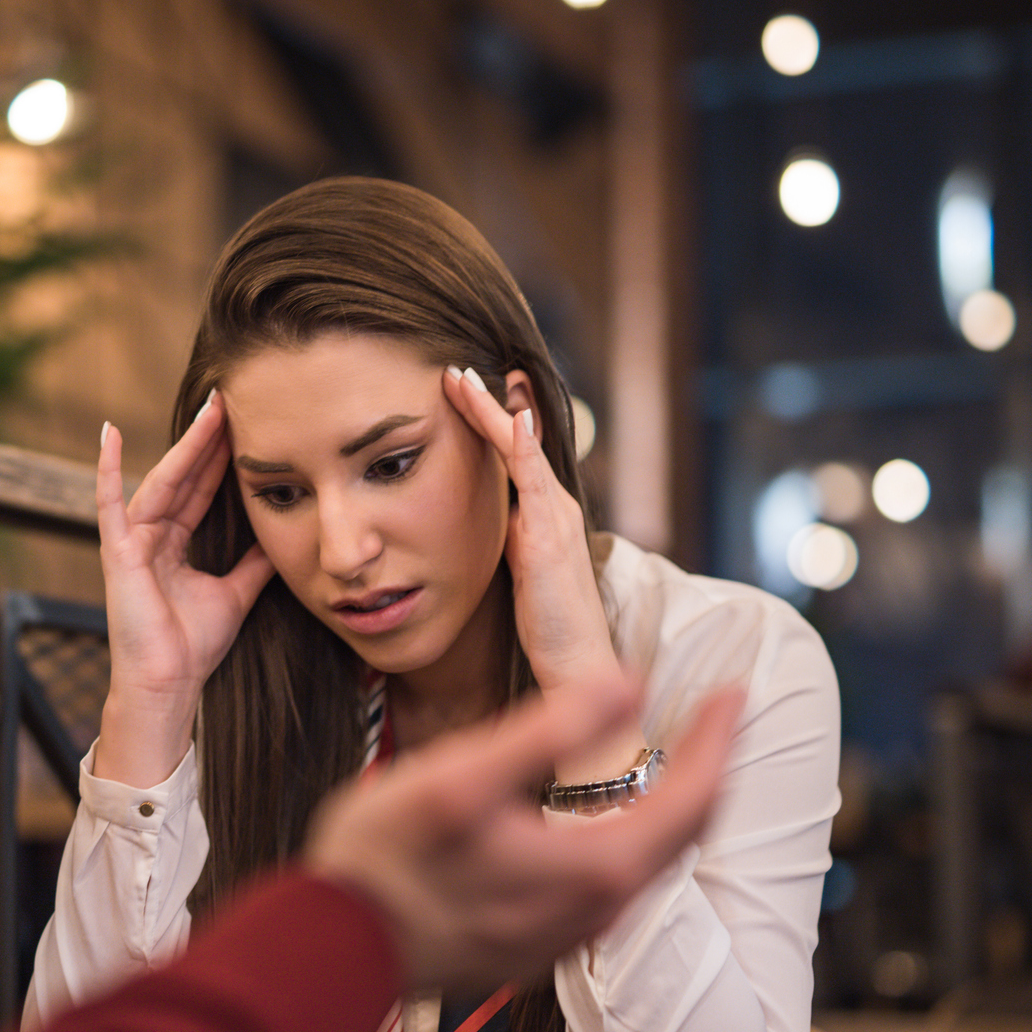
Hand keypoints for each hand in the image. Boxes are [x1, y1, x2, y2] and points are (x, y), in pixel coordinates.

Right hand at [92, 395, 274, 785]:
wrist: (169, 684)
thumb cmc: (194, 647)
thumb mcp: (236, 594)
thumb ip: (253, 563)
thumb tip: (280, 532)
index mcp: (174, 544)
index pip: (202, 489)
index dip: (222, 457)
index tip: (245, 423)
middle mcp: (151, 536)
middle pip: (184, 477)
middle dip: (208, 440)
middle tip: (230, 399)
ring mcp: (131, 541)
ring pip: (162, 481)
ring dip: (184, 445)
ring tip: (208, 409)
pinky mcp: (116, 551)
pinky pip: (109, 502)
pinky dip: (108, 468)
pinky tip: (110, 433)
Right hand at [303, 670, 739, 990]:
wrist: (330, 950)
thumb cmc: (386, 856)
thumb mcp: (461, 776)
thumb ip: (548, 729)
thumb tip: (630, 681)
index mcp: (593, 869)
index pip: (691, 798)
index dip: (717, 738)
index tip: (734, 689)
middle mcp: (594, 913)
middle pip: (680, 836)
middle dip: (707, 768)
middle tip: (718, 712)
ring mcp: (564, 937)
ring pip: (646, 866)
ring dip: (670, 806)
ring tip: (674, 755)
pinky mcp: (533, 946)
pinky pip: (609, 889)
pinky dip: (631, 839)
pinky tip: (604, 818)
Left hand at [442, 367, 613, 691]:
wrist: (576, 662)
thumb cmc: (549, 625)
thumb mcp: (521, 573)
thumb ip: (508, 540)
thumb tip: (484, 522)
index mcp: (544, 513)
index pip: (515, 454)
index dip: (490, 420)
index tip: (462, 389)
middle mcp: (554, 505)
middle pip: (518, 440)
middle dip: (487, 402)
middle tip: (455, 369)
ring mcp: (555, 516)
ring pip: (522, 448)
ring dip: (492, 410)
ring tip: (462, 379)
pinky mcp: (549, 535)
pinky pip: (534, 480)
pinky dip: (524, 446)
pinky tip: (511, 418)